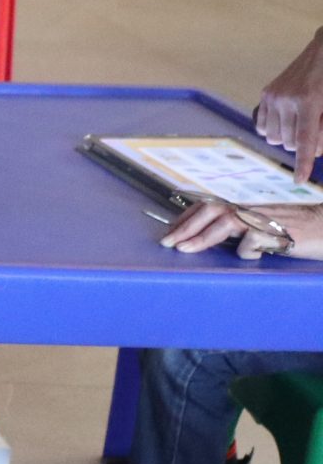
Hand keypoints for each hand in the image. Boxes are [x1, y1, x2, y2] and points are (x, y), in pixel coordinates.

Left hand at [161, 200, 322, 258]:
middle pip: (212, 210)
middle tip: (167, 242)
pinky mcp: (279, 232)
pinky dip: (247, 251)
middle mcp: (252, 210)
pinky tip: (255, 256)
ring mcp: (265, 220)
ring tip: (184, 249)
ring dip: (202, 237)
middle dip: (186, 226)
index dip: (187, 218)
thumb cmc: (296, 230)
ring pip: (227, 222)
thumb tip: (211, 242)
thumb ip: (240, 231)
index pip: (210, 207)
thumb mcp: (263, 228)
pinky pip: (254, 240)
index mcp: (246, 209)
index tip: (169, 232)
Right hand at [255, 28, 322, 182]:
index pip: (305, 141)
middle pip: (290, 142)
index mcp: (309, 101)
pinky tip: (288, 121)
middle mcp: (286, 100)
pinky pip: (264, 125)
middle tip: (317, 133)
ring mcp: (273, 96)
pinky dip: (276, 130)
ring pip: (275, 137)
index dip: (303, 163)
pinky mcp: (266, 94)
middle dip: (304, 144)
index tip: (300, 181)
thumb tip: (316, 150)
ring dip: (290, 137)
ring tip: (303, 125)